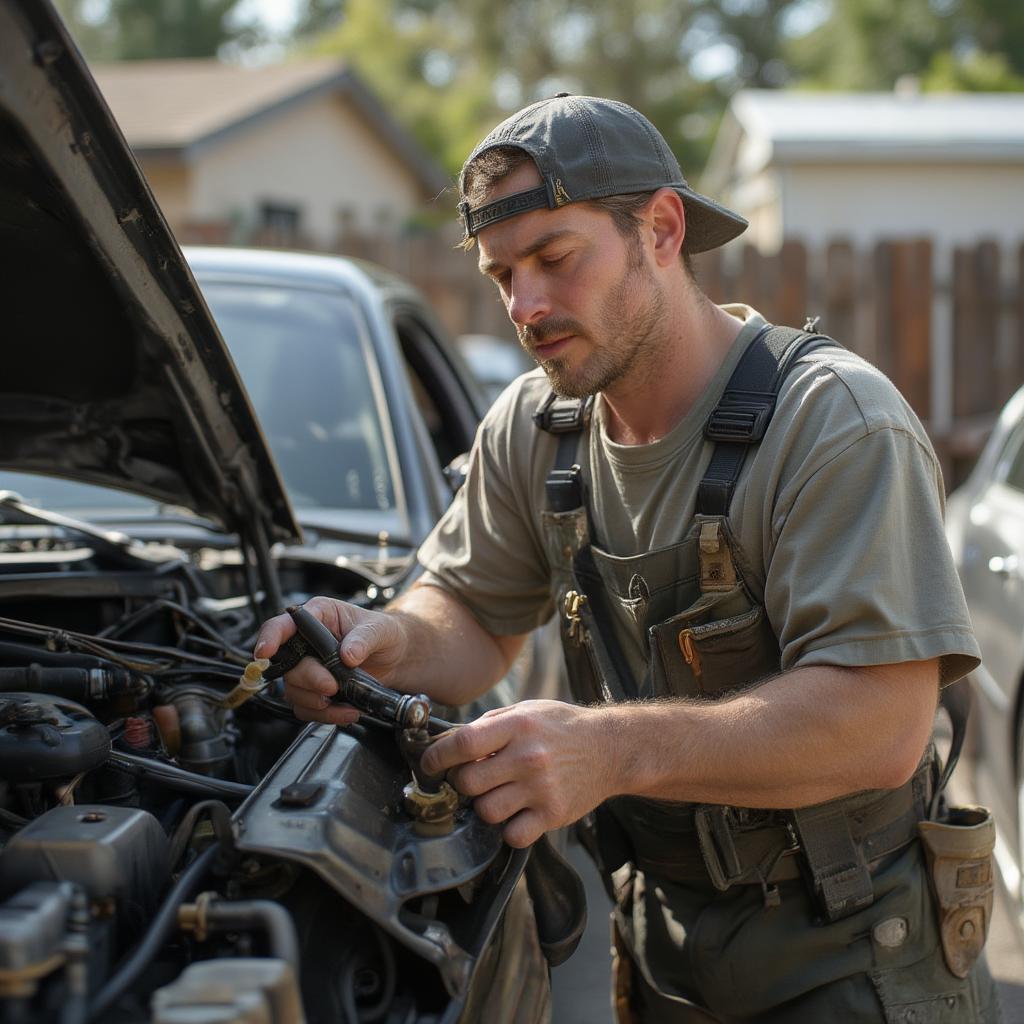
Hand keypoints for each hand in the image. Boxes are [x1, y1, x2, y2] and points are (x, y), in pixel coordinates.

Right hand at [253, 596, 410, 725]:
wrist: (398, 657)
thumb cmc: (385, 633)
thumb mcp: (381, 628)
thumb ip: (364, 638)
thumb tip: (348, 654)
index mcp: (318, 617)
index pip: (283, 625)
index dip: (270, 638)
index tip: (265, 652)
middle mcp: (307, 642)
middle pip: (287, 664)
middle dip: (309, 679)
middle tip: (331, 686)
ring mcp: (309, 668)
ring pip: (294, 690)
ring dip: (316, 702)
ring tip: (345, 702)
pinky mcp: (315, 691)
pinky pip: (307, 709)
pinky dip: (325, 715)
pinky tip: (347, 711)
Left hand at [420, 700, 612, 847]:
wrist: (609, 748)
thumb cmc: (561, 727)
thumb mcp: (526, 710)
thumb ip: (489, 725)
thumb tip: (447, 742)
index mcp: (518, 725)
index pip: (463, 744)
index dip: (437, 756)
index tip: (429, 763)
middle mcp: (528, 757)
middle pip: (468, 782)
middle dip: (461, 783)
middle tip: (471, 778)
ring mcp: (541, 788)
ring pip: (486, 811)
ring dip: (484, 805)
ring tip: (497, 793)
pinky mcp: (553, 814)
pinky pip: (512, 834)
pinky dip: (508, 828)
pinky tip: (516, 812)